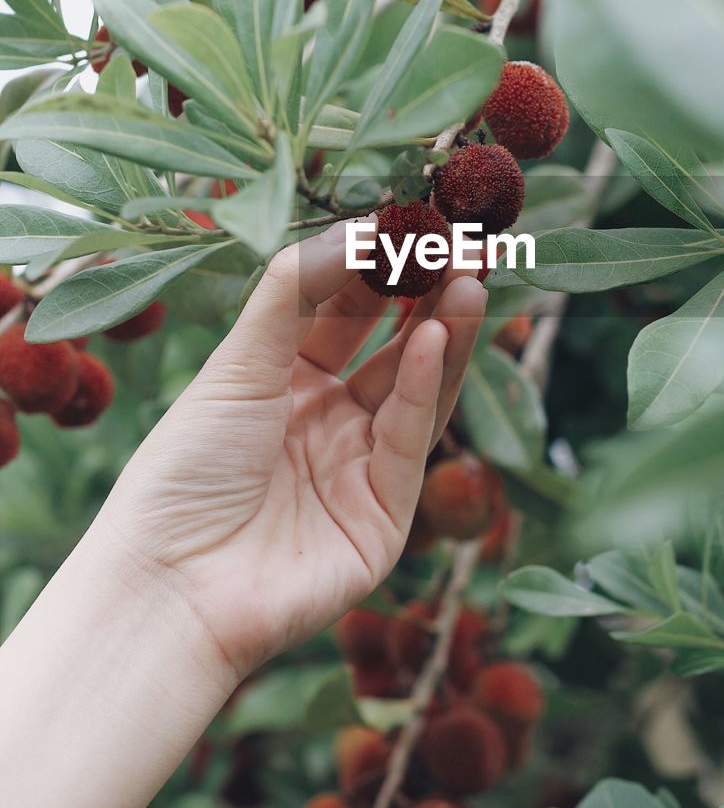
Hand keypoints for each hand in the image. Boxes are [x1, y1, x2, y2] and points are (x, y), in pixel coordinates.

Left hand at [104, 219, 486, 683]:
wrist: (170, 588)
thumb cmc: (183, 470)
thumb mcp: (236, 365)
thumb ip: (293, 293)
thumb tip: (352, 227)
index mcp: (279, 380)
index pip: (341, 309)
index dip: (374, 265)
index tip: (408, 219)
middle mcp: (324, 418)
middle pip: (388, 344)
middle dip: (425, 293)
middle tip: (461, 242)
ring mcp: (357, 466)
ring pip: (413, 387)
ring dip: (442, 332)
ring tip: (468, 276)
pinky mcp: (384, 514)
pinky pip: (409, 439)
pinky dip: (423, 387)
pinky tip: (434, 336)